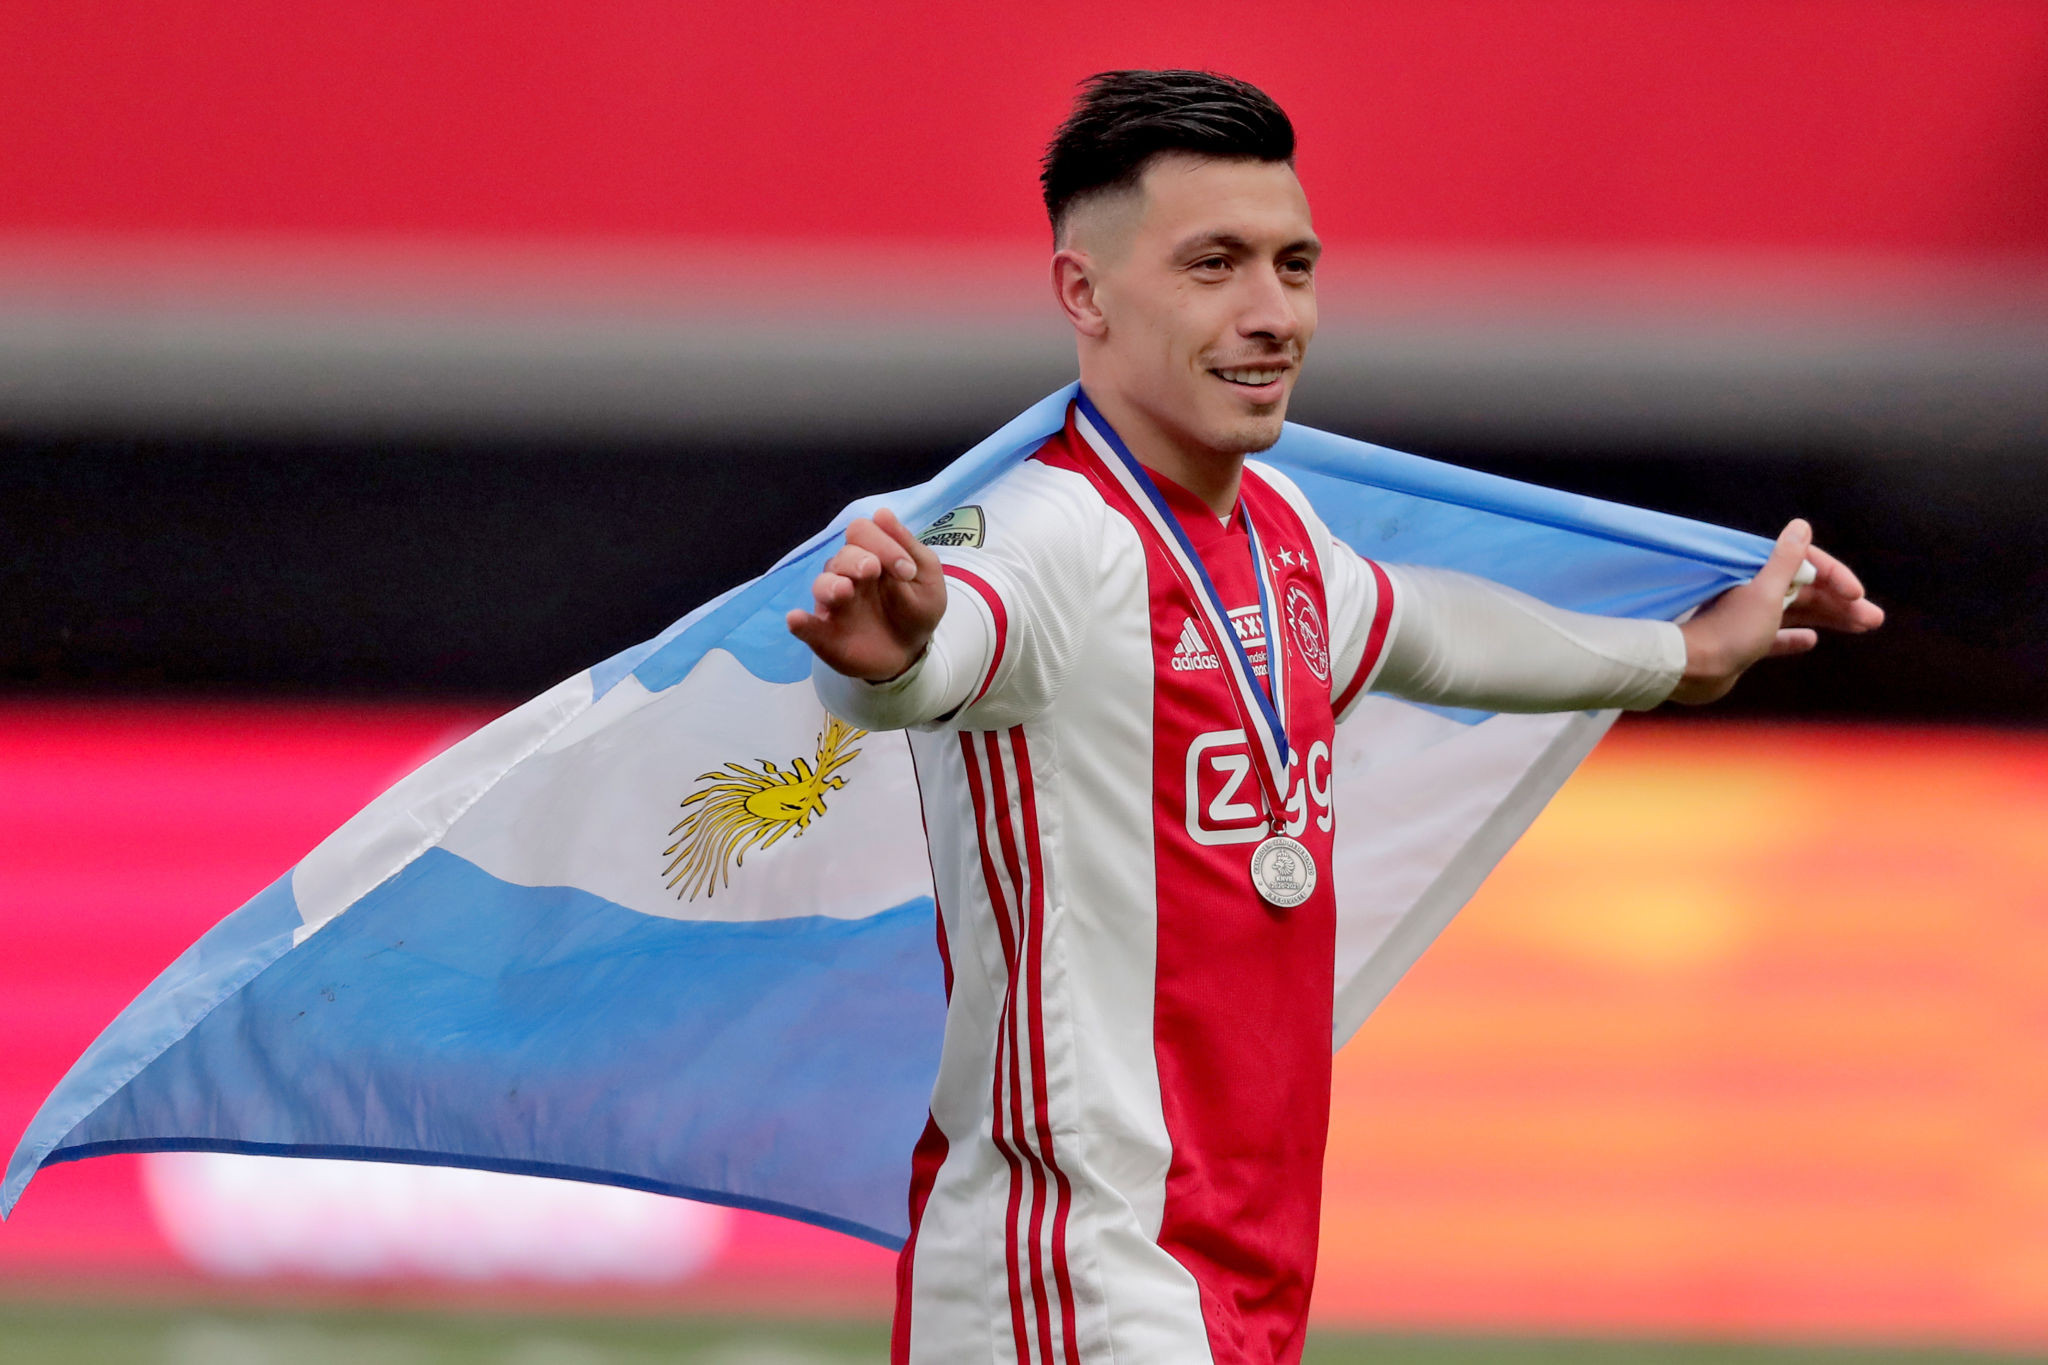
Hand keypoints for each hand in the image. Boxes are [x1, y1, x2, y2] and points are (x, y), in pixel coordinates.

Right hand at [786, 508, 948, 681]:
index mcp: (870, 555)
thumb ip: (907, 546)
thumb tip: (882, 513)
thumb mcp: (926, 576)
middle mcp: (847, 575)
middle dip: (857, 560)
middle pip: (841, 556)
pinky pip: (806, 627)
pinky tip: (796, 618)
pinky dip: (800, 622)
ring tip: (844, 591)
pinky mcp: (825, 635)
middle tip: (874, 570)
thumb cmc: (917, 608)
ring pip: (822, 585)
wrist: (913, 651)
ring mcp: (834, 605)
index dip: (881, 542)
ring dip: (831, 585)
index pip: (861, 532)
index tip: (908, 570)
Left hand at [1671, 519, 1884, 704]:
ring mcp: (1748, 619)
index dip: (1834, 577)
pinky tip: (1812, 641)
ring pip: (1797, 614)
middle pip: (1806, 592)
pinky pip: (1775, 638)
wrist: (1691, 669)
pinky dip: (1793, 638)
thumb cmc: (1729, 629)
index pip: (1805, 566)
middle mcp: (1753, 592)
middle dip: (1841, 603)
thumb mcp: (1765, 592)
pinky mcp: (1743, 644)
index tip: (1856, 594)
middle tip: (1874, 618)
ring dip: (1829, 619)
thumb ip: (1785, 560)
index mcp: (1758, 574)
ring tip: (1864, 626)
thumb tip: (1800, 525)